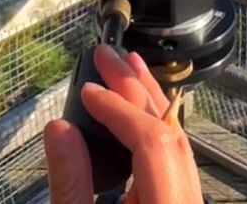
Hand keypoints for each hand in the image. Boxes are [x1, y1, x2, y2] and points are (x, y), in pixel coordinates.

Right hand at [44, 45, 203, 203]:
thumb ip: (71, 183)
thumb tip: (59, 130)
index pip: (152, 142)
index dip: (118, 109)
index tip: (88, 91)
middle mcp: (186, 200)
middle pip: (170, 131)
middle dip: (136, 88)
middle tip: (108, 58)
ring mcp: (187, 199)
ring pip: (177, 139)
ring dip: (149, 99)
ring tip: (128, 66)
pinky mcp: (179, 200)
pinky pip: (174, 153)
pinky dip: (154, 124)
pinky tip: (138, 108)